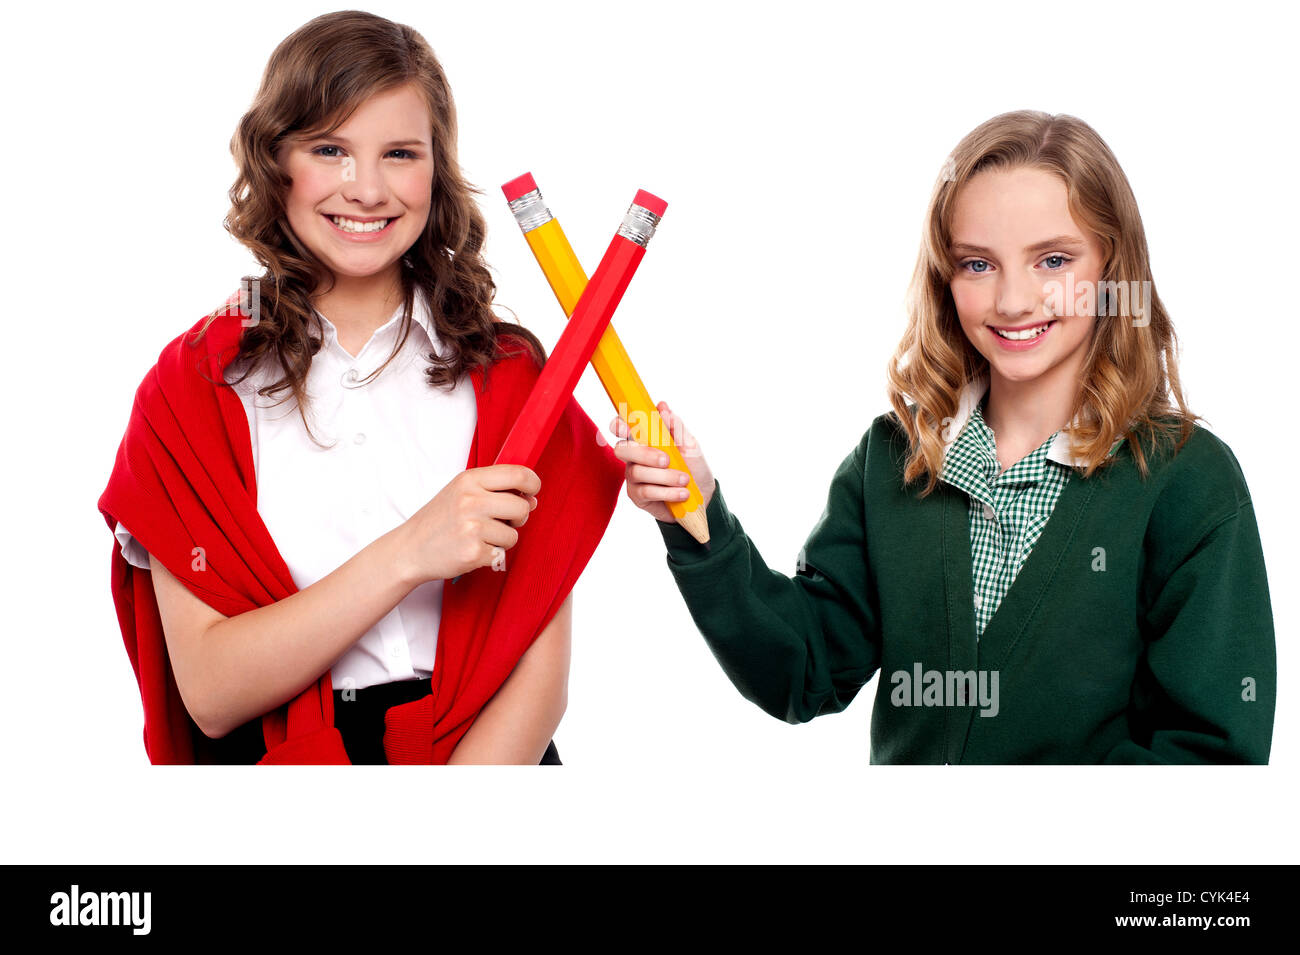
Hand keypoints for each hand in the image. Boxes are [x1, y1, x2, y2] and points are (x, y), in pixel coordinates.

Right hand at [397, 465, 539, 582]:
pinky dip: (490, 555)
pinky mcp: (473, 552)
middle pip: (522, 507)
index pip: (518, 474)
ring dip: (502, 539)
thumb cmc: (439, 520)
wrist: (410, 549)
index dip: (533, 484)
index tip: (531, 492)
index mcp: (469, 480)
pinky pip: (501, 554)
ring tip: (478, 537)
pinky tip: (471, 549)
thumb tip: (532, 499)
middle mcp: (471, 500)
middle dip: (518, 518)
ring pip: (513, 534)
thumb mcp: (462, 492)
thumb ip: (496, 490)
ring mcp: (471, 527)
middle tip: (499, 521)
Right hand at [610, 401, 714, 522]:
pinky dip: (667, 492)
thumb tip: (662, 408)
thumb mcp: (689, 444)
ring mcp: (633, 477)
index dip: (618, 425)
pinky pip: (646, 492)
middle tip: (666, 460)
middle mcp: (634, 457)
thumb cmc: (693, 466)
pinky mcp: (638, 496)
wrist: (703, 494)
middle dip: (644, 454)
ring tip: (684, 479)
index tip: (626, 427)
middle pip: (622, 450)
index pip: (622, 428)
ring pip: (636, 472)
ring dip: (664, 476)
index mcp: (644, 439)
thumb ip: (676, 426)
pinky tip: (682, 493)